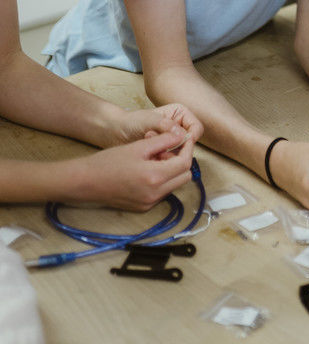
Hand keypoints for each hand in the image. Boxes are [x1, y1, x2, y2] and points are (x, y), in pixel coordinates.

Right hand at [70, 131, 196, 210]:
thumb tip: (181, 135)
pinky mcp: (143, 208)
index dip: (187, 149)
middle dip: (181, 161)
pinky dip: (161, 181)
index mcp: (155, 177)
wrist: (87, 182)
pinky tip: (146, 171)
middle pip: (184, 177)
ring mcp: (149, 203)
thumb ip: (163, 140)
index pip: (185, 164)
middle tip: (166, 149)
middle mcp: (155, 194)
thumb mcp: (139, 146)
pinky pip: (162, 193)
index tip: (184, 139)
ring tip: (154, 159)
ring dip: (171, 172)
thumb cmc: (110, 161)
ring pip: (174, 185)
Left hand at [113, 103, 203, 152]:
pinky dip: (162, 160)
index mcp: (181, 114)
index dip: (190, 138)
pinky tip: (151, 156)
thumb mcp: (149, 120)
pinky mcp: (166, 152)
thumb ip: (165, 125)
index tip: (178, 144)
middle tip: (160, 148)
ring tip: (151, 150)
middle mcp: (180, 127)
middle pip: (190, 144)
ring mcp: (173, 141)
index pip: (196, 128)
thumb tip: (183, 135)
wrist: (118, 133)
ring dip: (167, 154)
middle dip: (176, 148)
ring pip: (181, 154)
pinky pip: (171, 161)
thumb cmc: (132, 121)